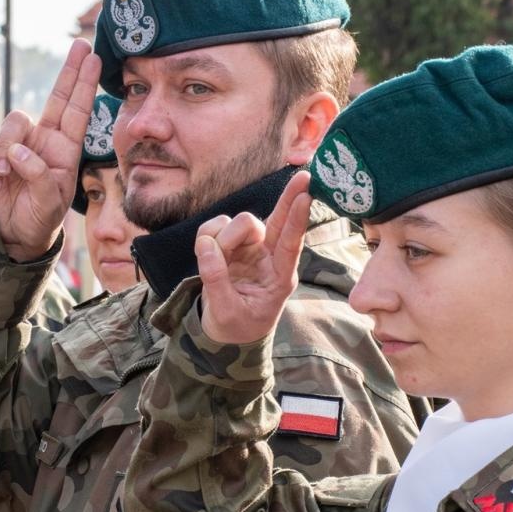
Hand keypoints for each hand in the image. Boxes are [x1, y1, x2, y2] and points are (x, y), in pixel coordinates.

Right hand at [0, 40, 100, 262]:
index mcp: (65, 150)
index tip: (94, 58)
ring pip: (13, 124)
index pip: (78, 111)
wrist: (13, 235)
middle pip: (57, 98)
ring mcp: (21, 145)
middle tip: (80, 46)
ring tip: (4, 175)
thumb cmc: (40, 218)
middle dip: (69, 72)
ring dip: (7, 148)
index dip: (85, 85)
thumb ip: (37, 175)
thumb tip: (17, 151)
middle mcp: (45, 141)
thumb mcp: (48, 202)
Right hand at [195, 171, 312, 343]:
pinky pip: (217, 226)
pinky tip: (206, 252)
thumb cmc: (236, 327)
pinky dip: (208, 235)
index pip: (291, 245)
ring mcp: (251, 248)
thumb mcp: (226, 313)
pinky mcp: (232, 244)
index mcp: (280, 278)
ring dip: (222, 238)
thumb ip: (216, 280)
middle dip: (289, 198)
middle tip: (302, 175)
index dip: (297, 220)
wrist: (226, 335)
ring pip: (239, 222)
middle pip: (279, 220)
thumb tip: (207, 246)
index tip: (306, 196)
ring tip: (213, 262)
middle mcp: (269, 257)